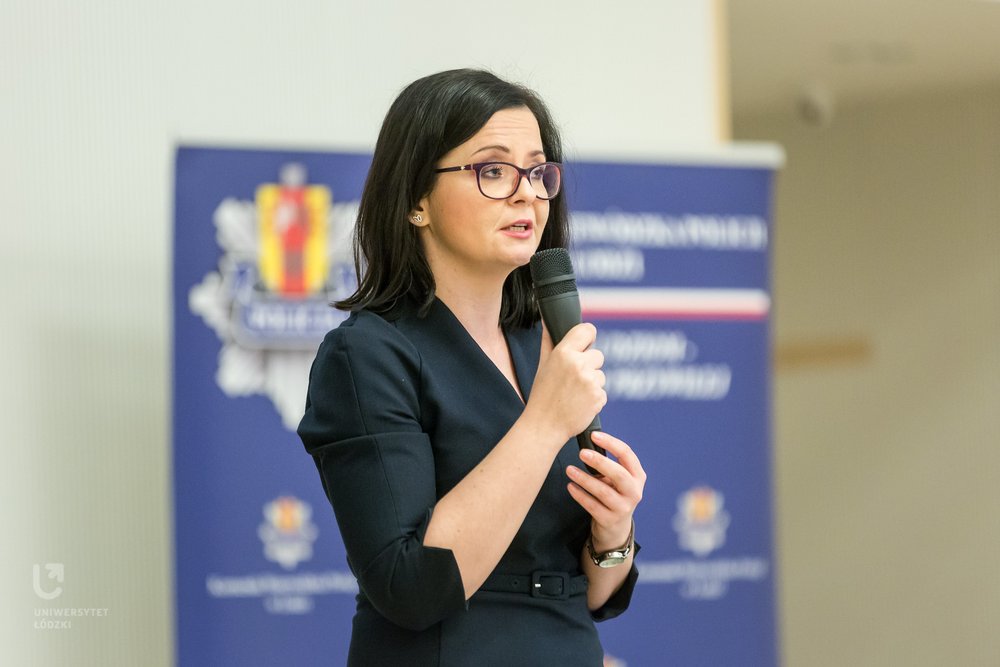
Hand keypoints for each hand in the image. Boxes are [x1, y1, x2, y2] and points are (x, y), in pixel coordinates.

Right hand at [524, 322, 606, 446]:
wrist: (545, 425)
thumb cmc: (542, 395)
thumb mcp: (543, 365)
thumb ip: (549, 341)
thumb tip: (548, 322)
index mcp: (563, 352)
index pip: (587, 330)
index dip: (589, 336)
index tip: (586, 343)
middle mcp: (578, 364)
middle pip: (598, 355)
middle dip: (589, 366)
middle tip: (572, 379)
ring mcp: (590, 380)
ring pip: (601, 375)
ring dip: (592, 384)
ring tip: (574, 394)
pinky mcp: (598, 396)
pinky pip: (602, 391)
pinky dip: (594, 398)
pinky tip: (580, 404)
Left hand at [565, 431, 645, 550]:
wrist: (616, 527)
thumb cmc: (614, 494)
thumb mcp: (618, 478)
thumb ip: (608, 463)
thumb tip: (587, 443)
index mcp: (637, 476)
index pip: (627, 454)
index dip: (611, 443)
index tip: (594, 435)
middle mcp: (634, 492)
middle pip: (619, 474)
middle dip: (600, 462)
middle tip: (582, 452)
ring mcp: (623, 508)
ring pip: (603, 491)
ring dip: (585, 479)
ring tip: (569, 470)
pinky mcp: (610, 520)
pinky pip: (592, 506)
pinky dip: (580, 495)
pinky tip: (570, 486)